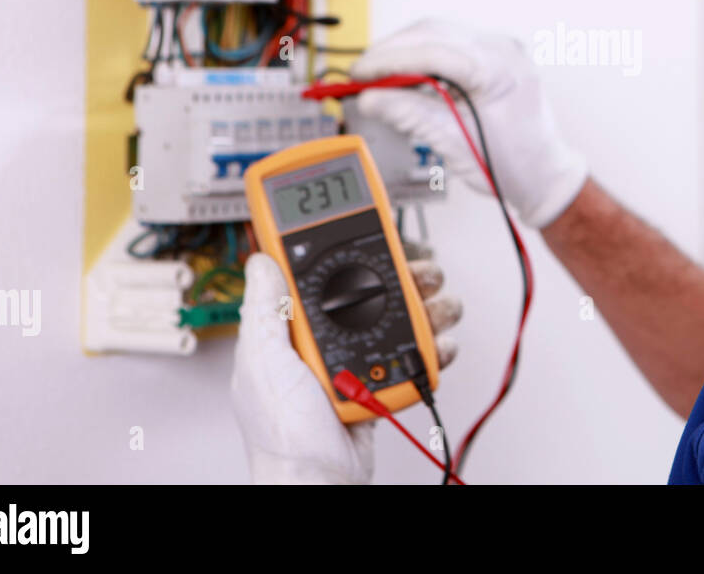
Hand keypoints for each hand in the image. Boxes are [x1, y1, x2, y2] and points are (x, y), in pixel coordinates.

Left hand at [229, 248, 461, 483]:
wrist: (318, 483)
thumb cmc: (282, 435)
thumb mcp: (263, 362)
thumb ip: (265, 310)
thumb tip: (263, 260)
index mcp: (291, 330)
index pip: (315, 273)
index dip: (337, 246)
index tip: (359, 222)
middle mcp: (325, 340)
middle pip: (368, 289)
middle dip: (401, 272)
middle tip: (420, 268)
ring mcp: (355, 360)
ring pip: (398, 317)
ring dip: (428, 306)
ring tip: (440, 305)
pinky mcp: (382, 380)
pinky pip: (413, 354)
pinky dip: (433, 346)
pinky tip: (439, 341)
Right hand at [351, 19, 588, 228]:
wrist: (543, 175)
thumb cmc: (513, 166)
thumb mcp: (455, 143)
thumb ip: (411, 116)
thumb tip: (372, 99)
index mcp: (501, 69)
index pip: (433, 51)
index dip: (390, 60)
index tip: (361, 73)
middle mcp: (504, 50)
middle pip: (433, 33)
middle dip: (391, 51)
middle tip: (360, 75)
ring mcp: (501, 49)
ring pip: (439, 32)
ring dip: (404, 50)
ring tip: (377, 75)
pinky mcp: (494, 56)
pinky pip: (450, 43)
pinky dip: (422, 55)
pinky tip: (405, 74)